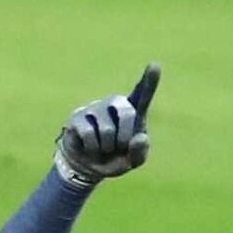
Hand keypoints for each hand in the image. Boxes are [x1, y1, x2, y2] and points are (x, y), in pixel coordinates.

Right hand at [54, 63, 159, 186]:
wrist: (87, 166)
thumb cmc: (115, 158)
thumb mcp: (132, 161)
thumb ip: (140, 152)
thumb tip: (140, 137)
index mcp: (132, 111)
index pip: (142, 94)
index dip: (149, 82)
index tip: (155, 66)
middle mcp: (114, 104)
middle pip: (127, 113)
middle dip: (124, 138)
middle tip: (117, 146)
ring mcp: (94, 108)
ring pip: (107, 130)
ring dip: (106, 147)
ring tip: (103, 147)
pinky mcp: (77, 116)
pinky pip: (89, 135)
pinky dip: (93, 148)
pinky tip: (89, 147)